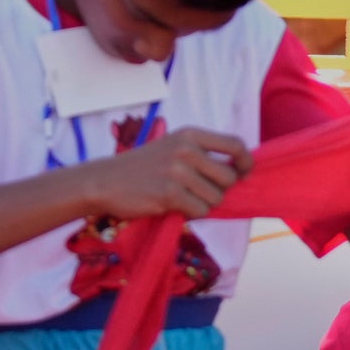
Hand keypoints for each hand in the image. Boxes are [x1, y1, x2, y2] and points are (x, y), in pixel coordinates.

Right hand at [71, 127, 248, 219]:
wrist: (104, 180)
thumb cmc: (142, 167)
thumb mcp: (173, 147)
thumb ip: (202, 154)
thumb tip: (238, 173)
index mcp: (191, 134)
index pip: (235, 144)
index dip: (246, 162)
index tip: (244, 173)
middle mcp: (187, 149)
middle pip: (229, 177)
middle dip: (219, 190)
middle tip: (199, 193)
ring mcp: (178, 171)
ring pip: (216, 198)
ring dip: (204, 204)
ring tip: (183, 199)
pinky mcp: (169, 194)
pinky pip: (200, 211)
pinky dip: (192, 214)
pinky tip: (174, 207)